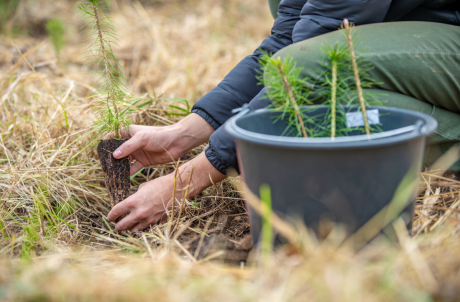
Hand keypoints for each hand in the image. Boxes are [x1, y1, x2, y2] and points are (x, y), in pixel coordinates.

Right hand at [107, 113, 213, 174]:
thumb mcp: (142, 138)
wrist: (177, 142)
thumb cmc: (160, 135)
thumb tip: (114, 155)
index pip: (114, 136)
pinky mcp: (144, 161)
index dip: (106, 143)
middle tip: (103, 166)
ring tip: (110, 174)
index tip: (100, 151)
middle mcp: (132, 142)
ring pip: (124, 160)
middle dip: (111, 158)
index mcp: (129, 132)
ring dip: (118, 167)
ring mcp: (138, 152)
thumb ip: (128, 146)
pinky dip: (128, 173)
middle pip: (117, 150)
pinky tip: (122, 179)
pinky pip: (133, 168)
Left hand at [107, 152, 226, 231]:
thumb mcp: (144, 187)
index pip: (115, 212)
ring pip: (133, 230)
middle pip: (122, 225)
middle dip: (117, 226)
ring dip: (129, 229)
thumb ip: (135, 196)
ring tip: (128, 227)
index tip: (109, 217)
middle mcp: (138, 213)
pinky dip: (141, 227)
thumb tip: (132, 202)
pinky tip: (141, 225)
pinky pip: (145, 228)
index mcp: (132, 202)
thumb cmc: (161, 184)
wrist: (177, 189)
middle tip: (116, 225)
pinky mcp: (156, 222)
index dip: (110, 216)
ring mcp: (148, 219)